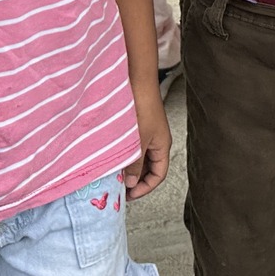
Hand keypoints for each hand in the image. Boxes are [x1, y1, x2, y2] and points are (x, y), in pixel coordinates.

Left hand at [121, 80, 171, 199]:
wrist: (137, 79)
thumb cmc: (142, 107)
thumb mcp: (138, 142)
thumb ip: (135, 164)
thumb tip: (131, 182)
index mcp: (162, 146)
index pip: (158, 175)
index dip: (145, 188)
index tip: (128, 196)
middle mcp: (156, 141)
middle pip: (149, 168)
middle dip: (135, 179)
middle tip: (118, 187)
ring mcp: (146, 132)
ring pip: (139, 157)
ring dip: (128, 167)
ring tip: (114, 174)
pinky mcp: (136, 125)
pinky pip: (132, 146)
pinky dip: (124, 155)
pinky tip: (112, 157)